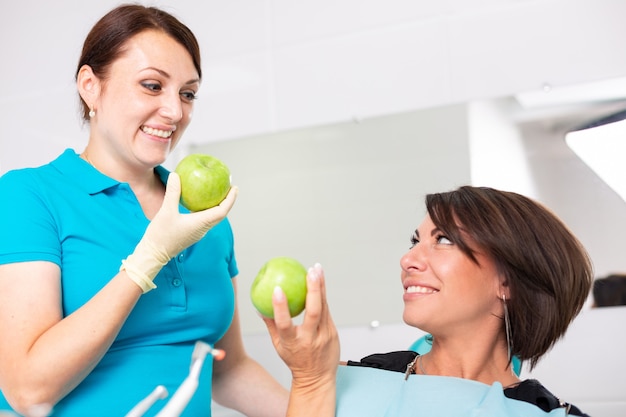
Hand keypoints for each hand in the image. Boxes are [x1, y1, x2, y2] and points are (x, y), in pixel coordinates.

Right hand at [122, 172, 237, 291]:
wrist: (153, 254)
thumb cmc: (160, 235)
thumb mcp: (166, 211)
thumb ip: (173, 192)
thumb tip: (176, 175)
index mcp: (201, 223)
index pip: (222, 211)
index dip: (230, 199)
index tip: (234, 188)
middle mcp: (202, 229)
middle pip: (221, 214)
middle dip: (227, 201)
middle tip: (229, 187)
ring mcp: (198, 232)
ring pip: (213, 218)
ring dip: (218, 206)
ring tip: (217, 193)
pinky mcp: (191, 233)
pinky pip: (204, 219)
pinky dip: (206, 210)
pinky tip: (199, 202)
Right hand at [263, 264, 339, 387]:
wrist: (317, 379)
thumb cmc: (295, 361)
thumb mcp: (278, 346)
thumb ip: (271, 326)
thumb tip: (259, 308)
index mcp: (292, 343)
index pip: (285, 324)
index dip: (280, 307)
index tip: (277, 289)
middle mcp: (310, 339)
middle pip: (313, 312)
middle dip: (313, 290)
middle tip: (310, 271)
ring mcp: (324, 336)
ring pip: (324, 307)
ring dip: (321, 286)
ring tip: (317, 269)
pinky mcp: (332, 332)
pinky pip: (327, 310)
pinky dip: (323, 295)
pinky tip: (321, 281)